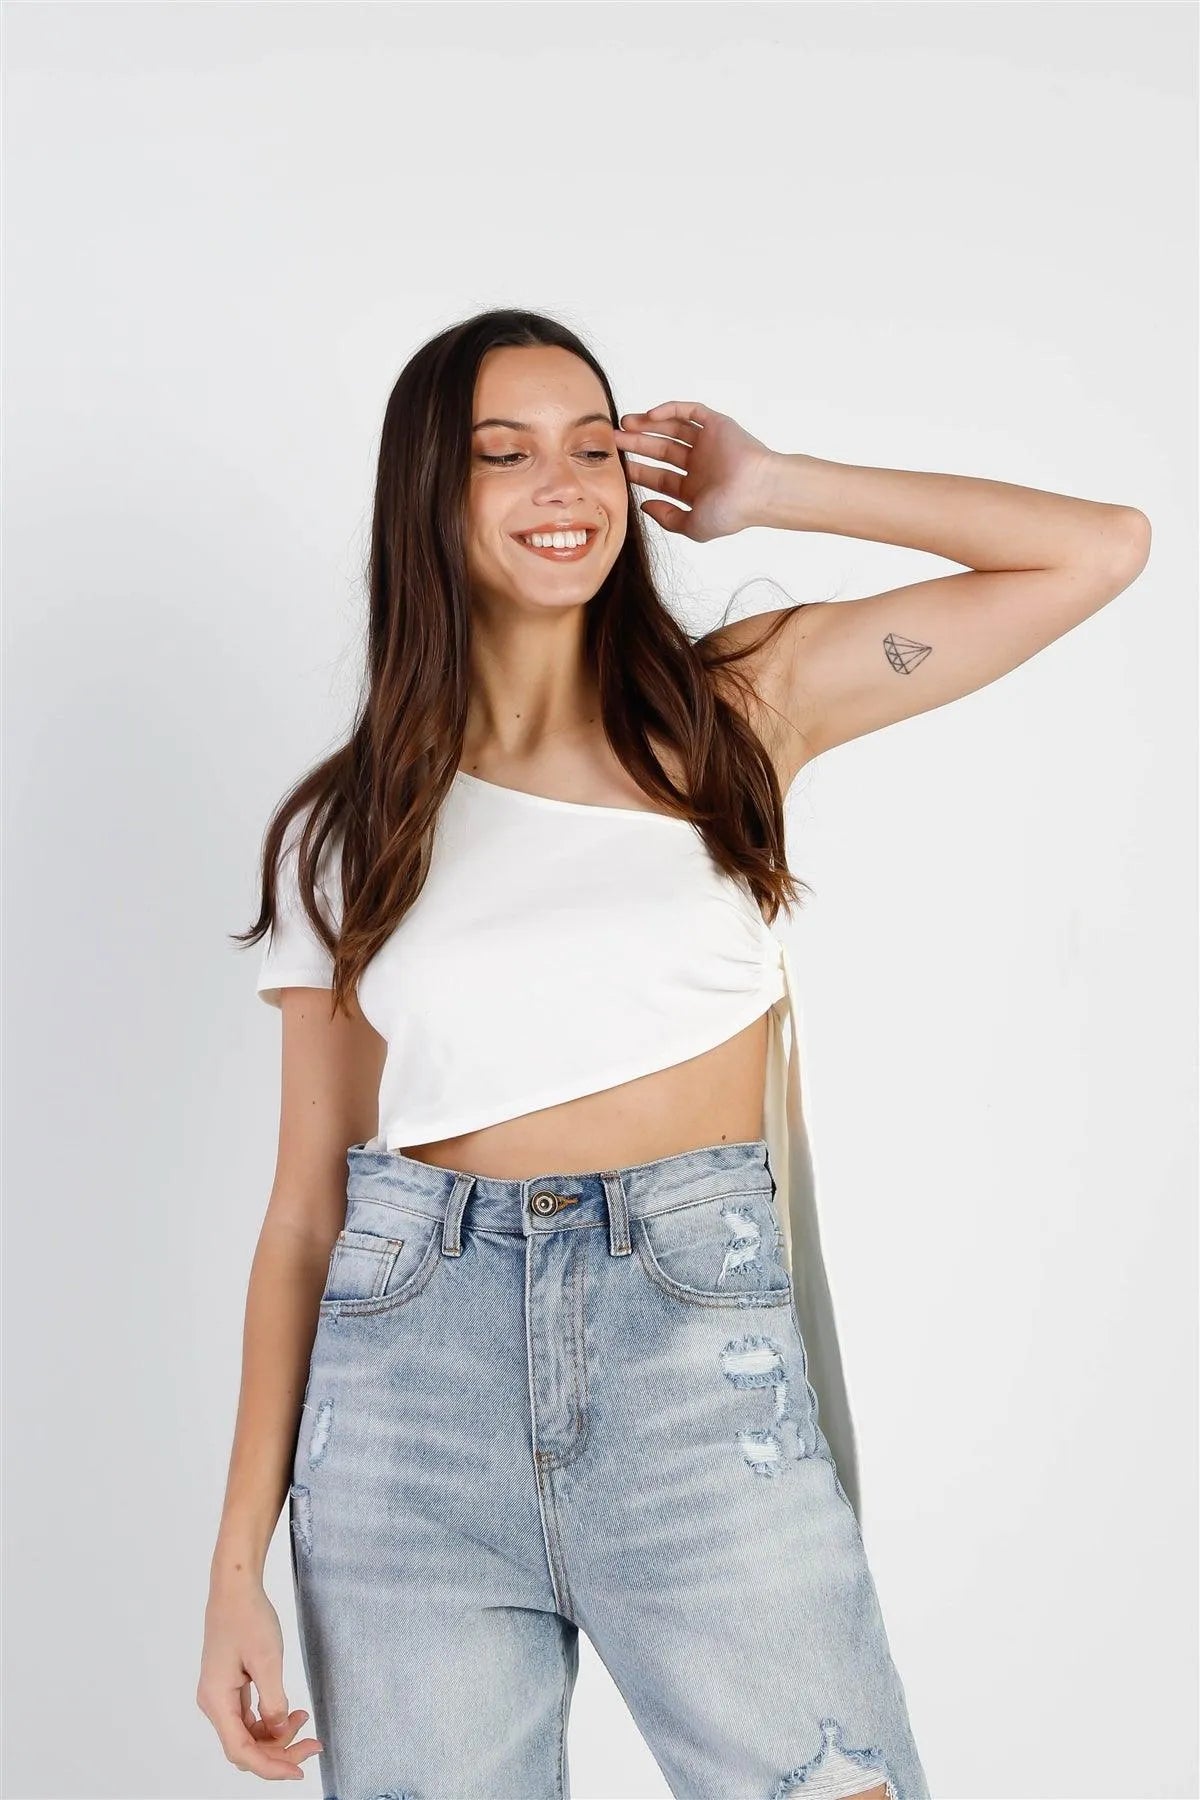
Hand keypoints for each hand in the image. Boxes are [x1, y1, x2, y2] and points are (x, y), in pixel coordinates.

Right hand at [197, 1573, 322, 1781]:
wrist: (235, 1588)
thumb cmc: (248, 1617)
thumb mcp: (268, 1660)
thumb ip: (273, 1701)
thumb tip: (277, 1731)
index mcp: (216, 1701)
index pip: (241, 1751)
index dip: (270, 1767)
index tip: (298, 1770)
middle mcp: (214, 1704)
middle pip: (245, 1747)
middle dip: (279, 1751)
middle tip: (313, 1744)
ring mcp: (220, 1696)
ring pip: (248, 1734)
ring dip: (276, 1735)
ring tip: (304, 1719)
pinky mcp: (229, 1687)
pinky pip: (249, 1717)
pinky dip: (270, 1719)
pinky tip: (291, 1712)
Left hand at [613, 401, 777, 542]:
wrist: (759, 489)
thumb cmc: (732, 511)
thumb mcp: (692, 525)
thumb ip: (667, 518)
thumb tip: (645, 506)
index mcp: (694, 489)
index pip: (659, 477)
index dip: (637, 470)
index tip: (618, 465)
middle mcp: (699, 465)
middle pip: (661, 450)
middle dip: (636, 444)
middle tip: (613, 439)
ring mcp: (708, 444)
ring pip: (672, 429)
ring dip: (648, 425)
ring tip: (625, 423)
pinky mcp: (716, 425)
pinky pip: (690, 412)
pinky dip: (670, 410)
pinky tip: (651, 415)